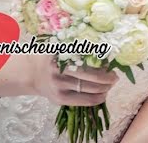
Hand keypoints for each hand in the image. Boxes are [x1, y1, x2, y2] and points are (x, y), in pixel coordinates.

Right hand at [0, 54, 118, 105]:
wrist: (31, 74)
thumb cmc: (53, 57)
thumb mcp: (62, 47)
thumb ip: (79, 48)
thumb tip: (106, 52)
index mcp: (62, 54)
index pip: (89, 58)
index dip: (104, 61)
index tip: (113, 61)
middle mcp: (60, 70)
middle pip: (92, 75)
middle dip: (108, 77)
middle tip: (116, 76)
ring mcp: (59, 86)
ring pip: (90, 88)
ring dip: (105, 87)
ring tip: (111, 84)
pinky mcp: (59, 99)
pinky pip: (84, 101)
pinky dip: (97, 98)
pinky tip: (104, 95)